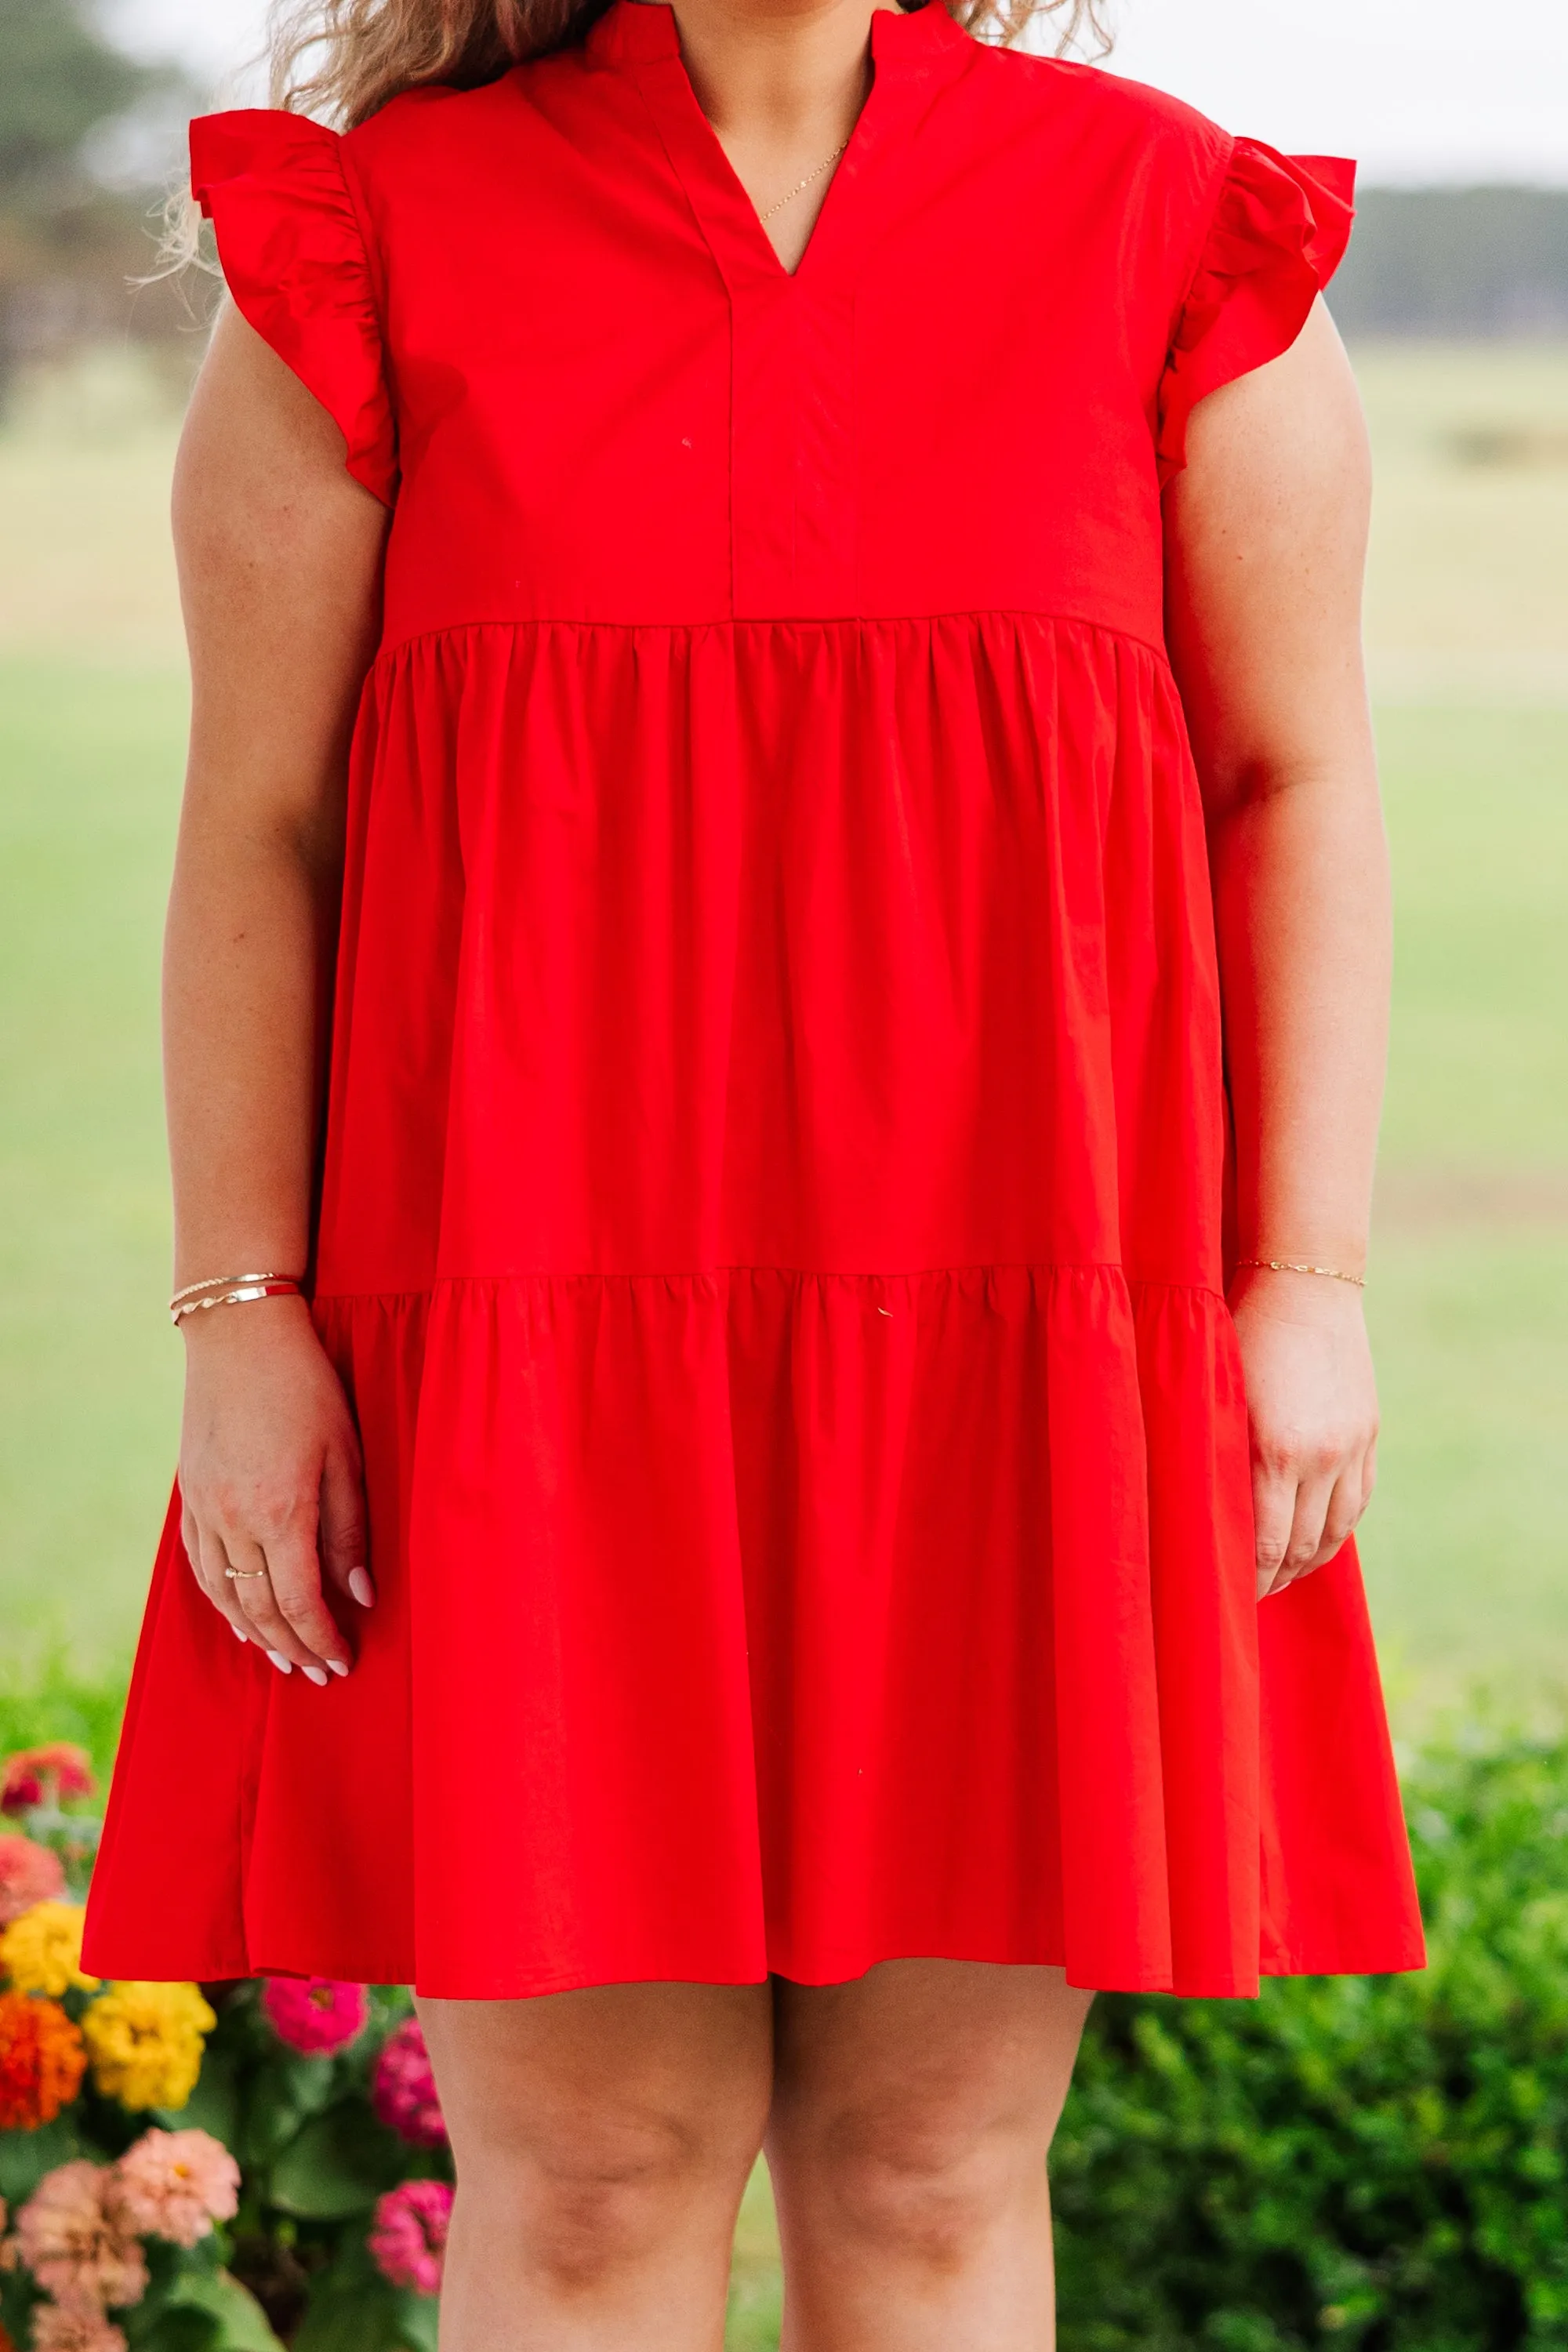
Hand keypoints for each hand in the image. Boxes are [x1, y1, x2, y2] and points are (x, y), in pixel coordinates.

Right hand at [177, 1296, 372, 1679]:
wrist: (239, 1336)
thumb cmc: (306, 1387)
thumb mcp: (345, 1454)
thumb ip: (351, 1530)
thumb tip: (361, 1596)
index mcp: (281, 1511)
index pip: (300, 1601)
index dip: (323, 1638)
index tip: (344, 1662)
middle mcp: (234, 1519)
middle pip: (260, 1608)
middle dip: (294, 1646)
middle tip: (320, 1673)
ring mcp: (204, 1509)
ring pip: (224, 1594)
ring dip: (255, 1633)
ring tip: (283, 1659)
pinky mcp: (189, 1495)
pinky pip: (200, 1566)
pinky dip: (221, 1600)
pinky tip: (239, 1616)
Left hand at [1228, 1268, 1377, 1600]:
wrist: (1302, 1286)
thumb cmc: (1237, 1334)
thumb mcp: (1214, 1397)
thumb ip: (1214, 1457)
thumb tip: (1197, 1517)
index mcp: (1274, 1450)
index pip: (1263, 1545)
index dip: (1246, 1581)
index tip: (1225, 1601)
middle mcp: (1320, 1456)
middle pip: (1300, 1548)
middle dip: (1272, 1580)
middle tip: (1245, 1599)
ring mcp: (1351, 1448)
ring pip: (1332, 1533)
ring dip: (1304, 1564)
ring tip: (1276, 1579)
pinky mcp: (1368, 1436)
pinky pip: (1356, 1505)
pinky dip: (1333, 1533)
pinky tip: (1311, 1545)